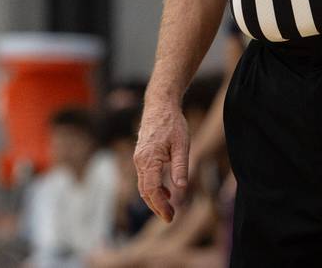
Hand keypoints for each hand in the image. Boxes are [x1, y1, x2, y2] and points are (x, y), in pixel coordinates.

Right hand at [132, 94, 189, 221]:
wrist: (160, 104)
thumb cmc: (173, 123)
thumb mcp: (182, 144)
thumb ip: (180, 167)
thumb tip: (181, 189)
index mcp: (149, 159)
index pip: (152, 190)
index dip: (160, 206)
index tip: (170, 216)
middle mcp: (140, 161)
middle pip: (145, 191)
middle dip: (157, 206)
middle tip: (170, 217)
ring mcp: (138, 158)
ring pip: (143, 185)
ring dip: (155, 199)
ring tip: (169, 208)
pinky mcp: (141, 155)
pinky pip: (144, 177)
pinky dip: (153, 187)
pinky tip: (167, 191)